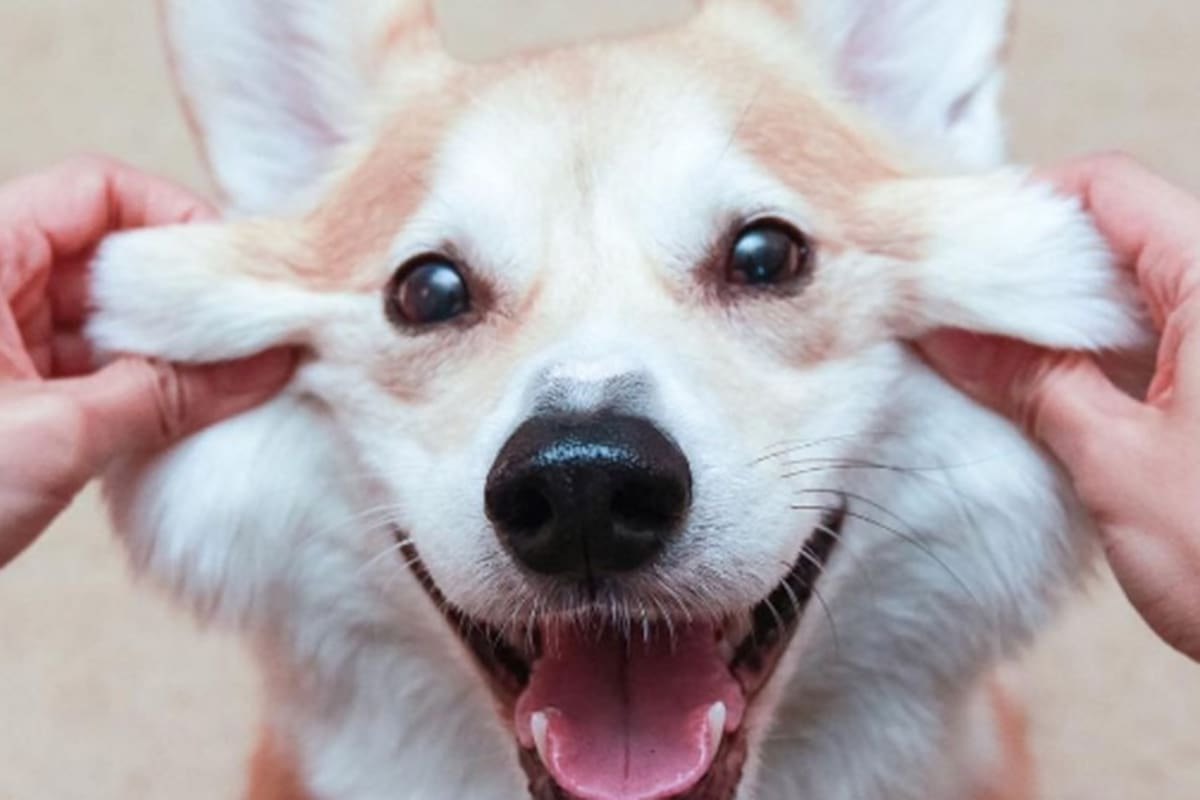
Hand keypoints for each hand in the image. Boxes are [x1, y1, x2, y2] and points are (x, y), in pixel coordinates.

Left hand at [0, 156, 294, 567]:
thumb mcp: (59, 434)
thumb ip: (169, 394)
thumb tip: (266, 366)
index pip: (95, 190)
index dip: (171, 216)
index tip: (231, 272)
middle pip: (109, 253)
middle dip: (182, 291)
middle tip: (249, 329)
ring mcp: (1, 342)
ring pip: (105, 316)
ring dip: (168, 346)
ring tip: (231, 376)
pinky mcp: (15, 394)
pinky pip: (96, 367)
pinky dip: (144, 384)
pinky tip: (191, 409)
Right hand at [920, 154, 1199, 660]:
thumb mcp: (1116, 461)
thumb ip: (1032, 381)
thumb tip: (950, 335)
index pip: (1111, 189)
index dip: (1025, 202)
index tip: (957, 245)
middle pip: (1123, 232)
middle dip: (1031, 264)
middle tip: (954, 304)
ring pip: (1139, 289)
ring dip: (1060, 315)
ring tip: (984, 348)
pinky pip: (1159, 340)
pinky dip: (1098, 353)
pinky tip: (1044, 386)